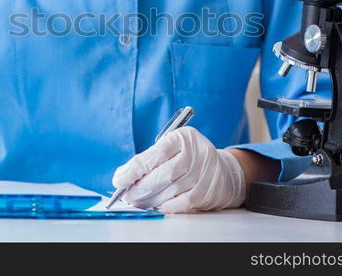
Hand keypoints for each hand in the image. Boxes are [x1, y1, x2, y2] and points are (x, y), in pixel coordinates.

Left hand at [112, 127, 245, 212]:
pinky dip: (166, 205)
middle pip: (163, 174)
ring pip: (171, 190)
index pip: (155, 153)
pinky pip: (182, 202)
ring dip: (150, 199)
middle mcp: (196, 152)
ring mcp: (204, 172)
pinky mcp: (207, 190)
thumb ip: (150, 159)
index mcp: (183, 137)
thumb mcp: (172, 148)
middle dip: (141, 187)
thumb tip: (123, 177)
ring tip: (138, 201)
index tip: (119, 180)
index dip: (134, 169)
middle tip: (127, 195)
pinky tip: (156, 205)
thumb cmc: (188, 157)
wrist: (222, 170)